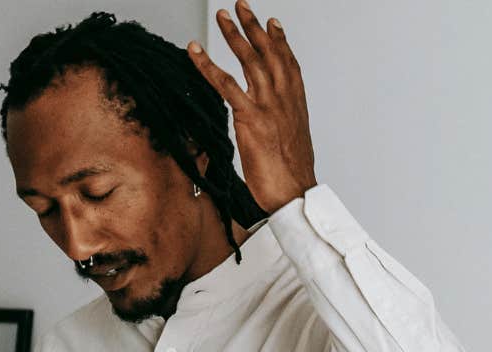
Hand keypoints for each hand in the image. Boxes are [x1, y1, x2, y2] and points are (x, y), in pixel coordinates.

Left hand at [187, 2, 317, 212]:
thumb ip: (282, 126)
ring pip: (249, 60)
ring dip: (233, 34)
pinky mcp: (250, 118)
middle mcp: (284, 99)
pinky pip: (225, 84)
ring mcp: (268, 106)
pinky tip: (195, 51)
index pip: (289, 64)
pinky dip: (207, 65)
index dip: (281, 41)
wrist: (294, 193)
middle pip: (269, 53)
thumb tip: (274, 125)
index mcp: (296, 105)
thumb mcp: (292, 144)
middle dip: (254, 27)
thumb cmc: (292, 176)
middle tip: (242, 6)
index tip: (273, 23)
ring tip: (222, 16)